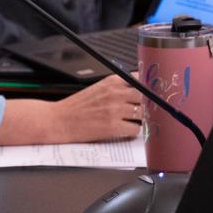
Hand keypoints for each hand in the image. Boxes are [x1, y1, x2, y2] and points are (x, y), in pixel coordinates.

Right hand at [0, 75, 142, 144]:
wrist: (58, 120)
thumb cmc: (77, 107)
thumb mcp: (98, 89)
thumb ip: (118, 88)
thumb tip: (140, 90)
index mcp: (112, 81)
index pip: (142, 80)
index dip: (149, 89)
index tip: (153, 95)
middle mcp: (116, 93)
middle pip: (147, 97)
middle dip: (149, 105)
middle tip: (147, 111)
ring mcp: (116, 110)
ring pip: (144, 114)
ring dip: (141, 120)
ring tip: (133, 122)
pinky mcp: (113, 126)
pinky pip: (135, 130)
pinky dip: (132, 132)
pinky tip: (124, 131)